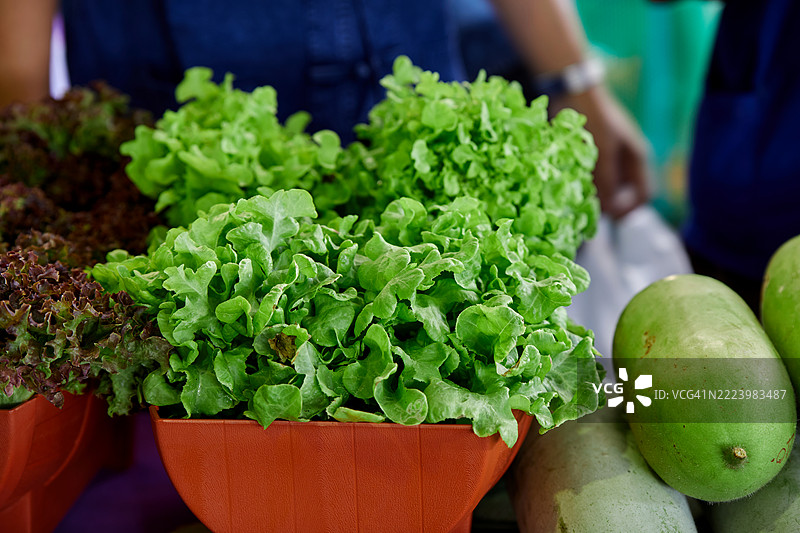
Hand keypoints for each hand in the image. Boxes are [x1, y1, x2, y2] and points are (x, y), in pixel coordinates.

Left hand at [555, 86, 651, 218]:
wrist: (574, 91)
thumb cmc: (593, 119)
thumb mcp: (602, 153)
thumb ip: (607, 182)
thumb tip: (610, 210)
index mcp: (637, 158)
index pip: (643, 195)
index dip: (628, 208)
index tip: (608, 214)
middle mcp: (627, 159)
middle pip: (625, 193)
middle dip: (610, 204)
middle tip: (589, 211)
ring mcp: (611, 156)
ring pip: (608, 187)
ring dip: (596, 195)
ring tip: (578, 198)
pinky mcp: (594, 154)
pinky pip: (594, 177)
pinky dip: (586, 184)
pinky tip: (571, 186)